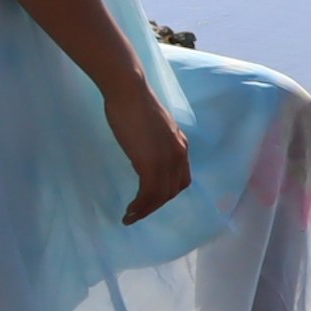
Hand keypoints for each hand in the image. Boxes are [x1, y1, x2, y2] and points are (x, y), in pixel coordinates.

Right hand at [104, 83, 191, 224]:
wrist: (129, 93)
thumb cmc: (134, 105)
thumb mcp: (152, 129)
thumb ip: (154, 143)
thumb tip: (145, 152)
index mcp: (180, 146)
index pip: (181, 178)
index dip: (167, 193)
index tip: (151, 199)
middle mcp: (179, 154)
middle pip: (173, 190)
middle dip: (155, 205)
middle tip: (138, 213)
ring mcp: (167, 159)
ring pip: (161, 196)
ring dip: (146, 210)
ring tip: (131, 217)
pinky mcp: (151, 162)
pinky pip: (149, 193)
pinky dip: (141, 206)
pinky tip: (130, 211)